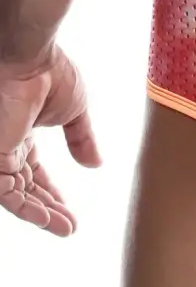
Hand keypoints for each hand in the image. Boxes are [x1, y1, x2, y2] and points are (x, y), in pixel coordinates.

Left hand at [0, 45, 100, 236]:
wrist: (33, 59)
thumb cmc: (51, 73)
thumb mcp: (76, 111)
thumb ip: (82, 139)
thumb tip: (96, 164)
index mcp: (23, 132)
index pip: (33, 173)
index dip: (51, 193)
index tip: (70, 212)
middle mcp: (9, 145)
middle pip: (26, 188)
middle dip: (48, 209)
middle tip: (69, 226)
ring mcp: (1, 152)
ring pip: (16, 196)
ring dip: (40, 214)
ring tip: (64, 227)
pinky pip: (7, 194)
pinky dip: (27, 209)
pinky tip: (48, 219)